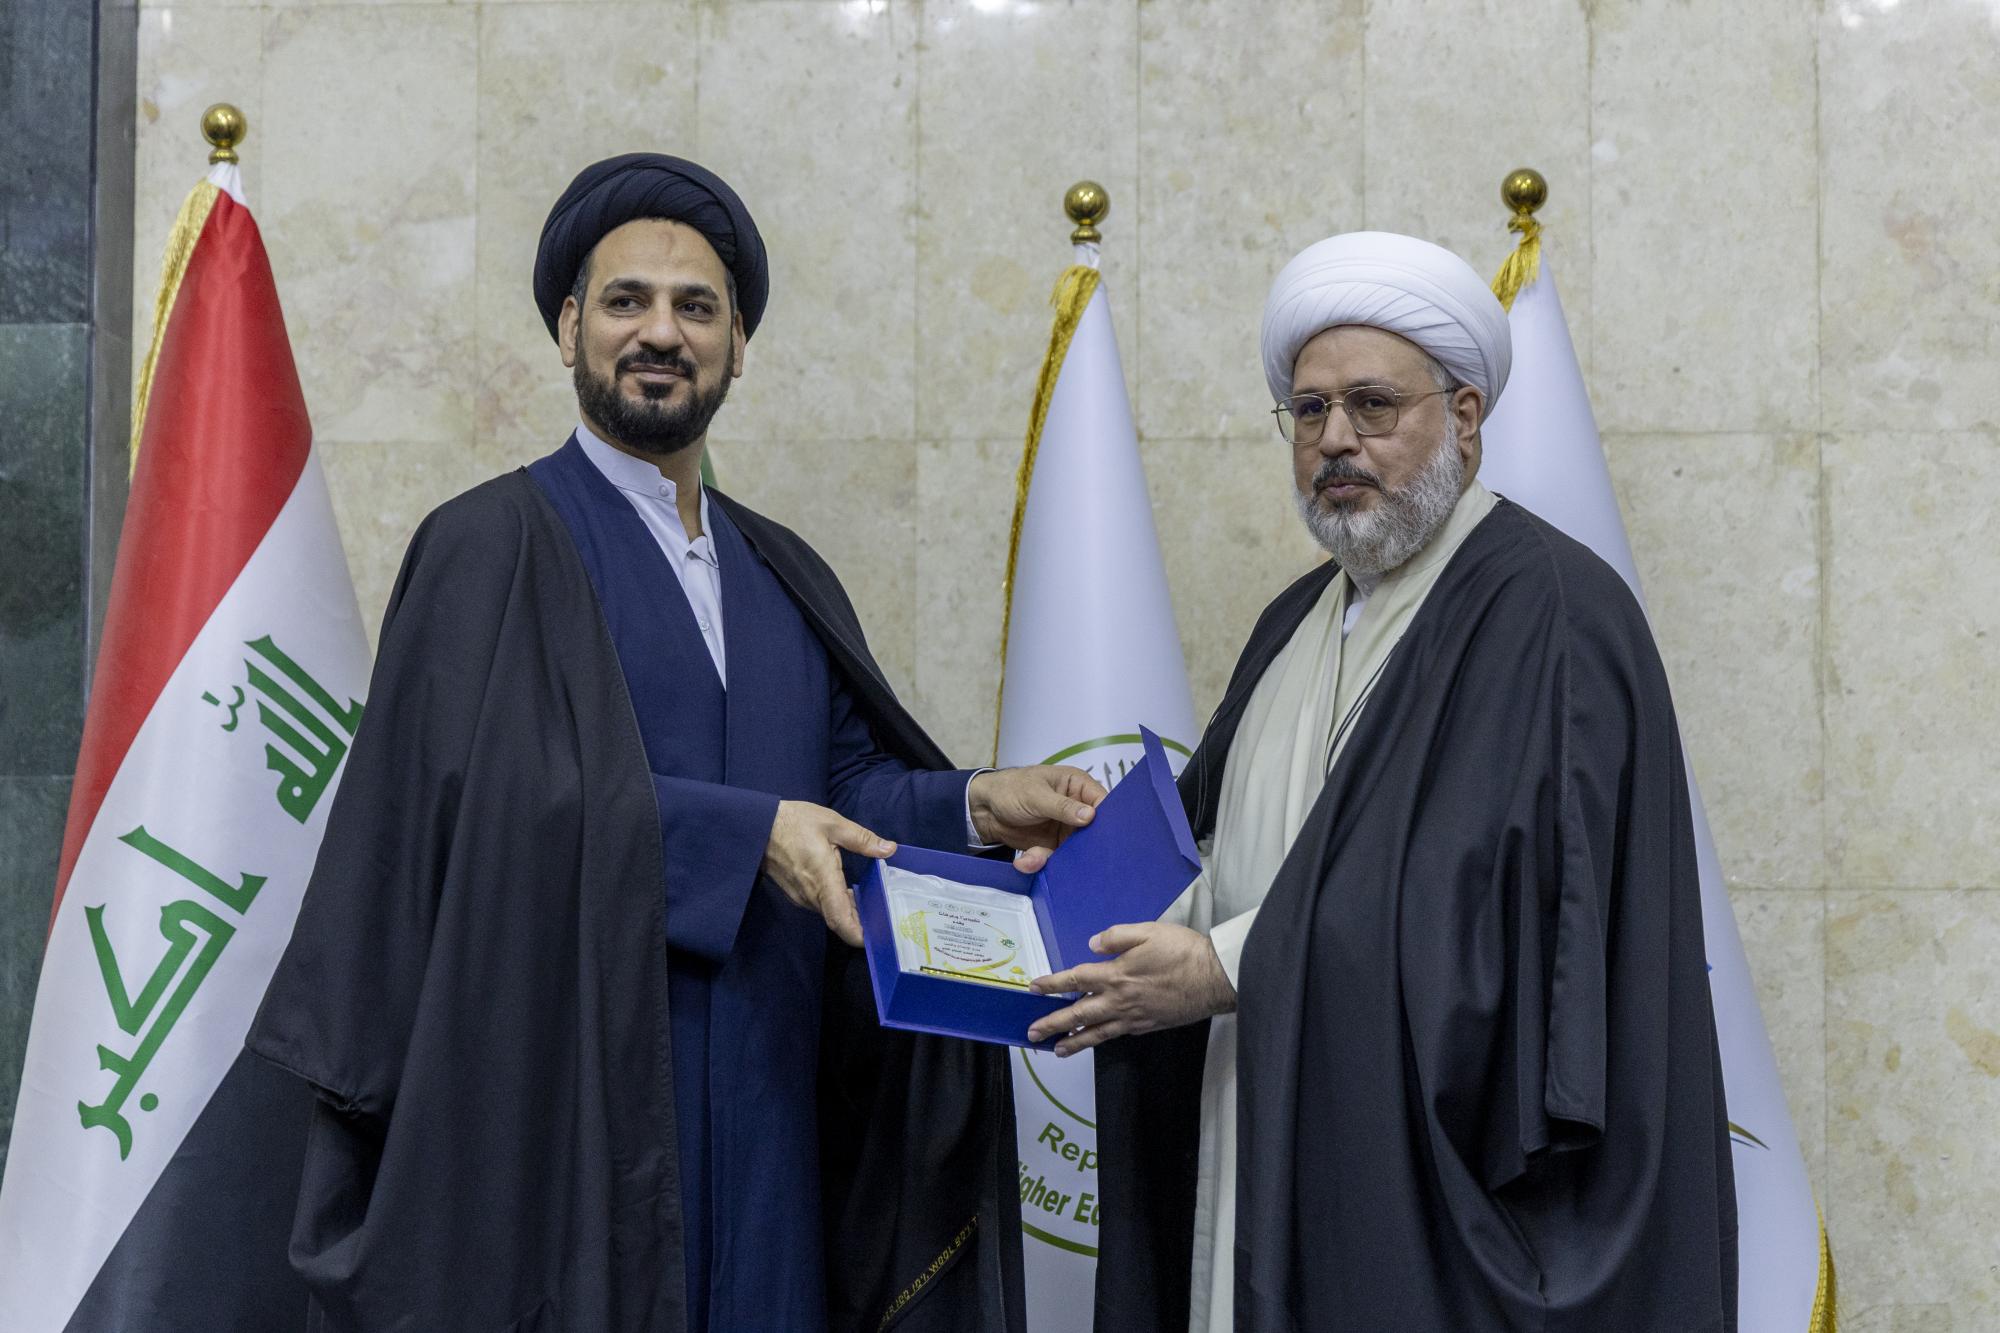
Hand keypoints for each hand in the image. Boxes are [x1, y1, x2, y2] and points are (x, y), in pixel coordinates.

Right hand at [761, 800, 893, 946]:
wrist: (757, 826)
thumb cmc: (794, 822)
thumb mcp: (833, 824)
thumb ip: (862, 839)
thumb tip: (889, 849)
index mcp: (823, 880)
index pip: (840, 920)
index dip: (858, 935)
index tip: (876, 937)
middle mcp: (811, 895)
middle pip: (839, 920)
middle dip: (861, 922)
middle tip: (884, 916)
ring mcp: (801, 896)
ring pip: (829, 913)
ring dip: (849, 912)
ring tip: (871, 903)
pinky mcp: (795, 893)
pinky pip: (820, 905)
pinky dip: (836, 904)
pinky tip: (849, 893)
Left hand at [967, 765, 1107, 872]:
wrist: (984, 809)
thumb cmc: (1011, 789)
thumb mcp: (1036, 795)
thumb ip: (1062, 806)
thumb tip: (1090, 816)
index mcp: (1077, 786)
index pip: (1102, 802)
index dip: (1107, 819)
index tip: (1104, 837)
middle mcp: (1076, 807)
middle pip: (1094, 831)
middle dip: (1084, 847)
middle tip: (1074, 857)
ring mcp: (1066, 828)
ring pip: (1076, 849)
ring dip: (1057, 857)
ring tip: (1034, 856)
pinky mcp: (1054, 844)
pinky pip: (1057, 858)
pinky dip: (1041, 862)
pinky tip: (1025, 861)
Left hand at [1024, 922, 1235, 1055]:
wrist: (1214, 978)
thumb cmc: (1182, 951)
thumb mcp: (1148, 931)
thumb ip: (1117, 936)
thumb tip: (1092, 944)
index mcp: (1116, 975)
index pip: (1075, 980)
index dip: (1052, 985)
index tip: (1033, 989)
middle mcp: (1120, 1000)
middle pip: (1078, 1014)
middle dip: (1053, 1024)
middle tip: (1032, 1034)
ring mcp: (1134, 1017)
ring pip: (1097, 1032)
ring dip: (1074, 1042)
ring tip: (1056, 1050)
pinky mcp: (1148, 1026)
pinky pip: (1119, 1034)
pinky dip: (1104, 1038)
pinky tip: (1097, 1039)